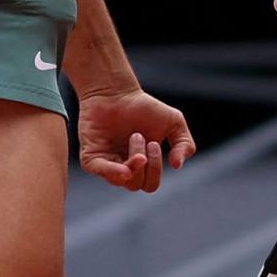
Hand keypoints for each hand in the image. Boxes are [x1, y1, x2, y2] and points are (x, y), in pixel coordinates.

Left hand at [77, 86, 194, 193]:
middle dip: (146, 164)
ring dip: (133, 161)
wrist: (116, 91)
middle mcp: (124, 168)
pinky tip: (123, 168)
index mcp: (141, 166)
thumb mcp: (173, 122)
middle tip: (144, 139)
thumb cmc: (143, 107)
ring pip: (122, 180)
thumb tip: (177, 165)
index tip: (154, 142)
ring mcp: (106, 164)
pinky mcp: (91, 156)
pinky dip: (112, 172)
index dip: (155, 168)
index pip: (150, 184)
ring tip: (134, 136)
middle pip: (138, 185)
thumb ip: (184, 143)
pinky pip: (100, 172)